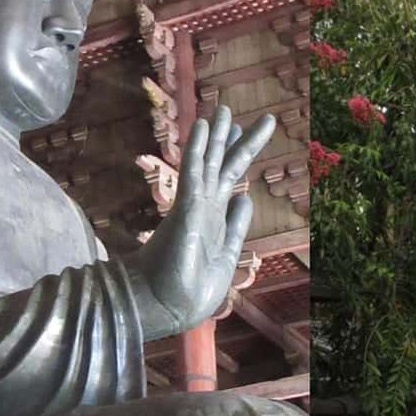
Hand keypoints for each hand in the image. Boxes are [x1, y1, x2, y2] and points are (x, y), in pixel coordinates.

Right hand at [130, 106, 274, 338]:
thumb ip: (236, 226)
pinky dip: (198, 147)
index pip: (228, 179)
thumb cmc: (193, 290)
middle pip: (222, 164)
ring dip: (217, 134)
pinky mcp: (187, 206)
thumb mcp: (227, 255)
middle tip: (236, 112)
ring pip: (209, 161)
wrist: (169, 307)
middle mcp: (205, 206)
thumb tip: (246, 198)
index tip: (241, 134)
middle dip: (233, 139)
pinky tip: (202, 124)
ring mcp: (195, 204)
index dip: (237, 156)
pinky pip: (194, 170)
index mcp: (216, 219)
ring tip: (223, 107)